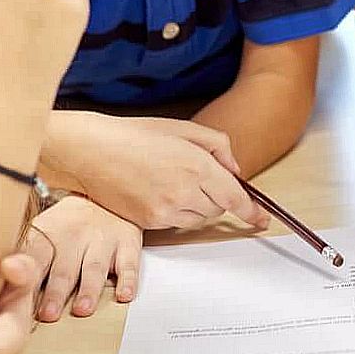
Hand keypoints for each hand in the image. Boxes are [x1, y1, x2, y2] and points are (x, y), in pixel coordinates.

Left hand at [25, 194, 142, 320]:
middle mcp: (75, 236)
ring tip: (82, 309)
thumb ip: (23, 261)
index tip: (16, 285)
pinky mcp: (127, 244)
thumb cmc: (66, 226)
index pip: (34, 256)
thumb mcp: (41, 233)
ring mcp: (102, 240)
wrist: (103, 194)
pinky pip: (129, 263)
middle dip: (56, 292)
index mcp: (48, 235)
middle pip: (64, 267)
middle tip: (49, 314)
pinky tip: (124, 295)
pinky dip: (128, 280)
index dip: (25, 273)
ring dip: (89, 289)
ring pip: (94, 267)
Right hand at [48, 113, 270, 230]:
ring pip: (199, 219)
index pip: (235, 197)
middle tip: (201, 180)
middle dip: (218, 197)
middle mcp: (185, 191)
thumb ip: (218, 146)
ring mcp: (166, 210)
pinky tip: (162, 193)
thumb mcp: (184, 129)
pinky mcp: (149, 222)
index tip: (262, 219)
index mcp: (197, 164)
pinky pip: (177, 224)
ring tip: (176, 183)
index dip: (252, 211)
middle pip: (219, 209)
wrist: (93, 151)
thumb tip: (235, 170)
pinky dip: (178, 213)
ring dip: (199, 207)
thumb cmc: (136, 135)